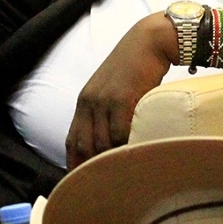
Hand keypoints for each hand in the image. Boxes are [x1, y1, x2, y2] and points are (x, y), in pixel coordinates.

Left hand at [65, 13, 175, 168]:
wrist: (150, 41)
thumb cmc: (137, 64)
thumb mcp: (114, 86)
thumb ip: (108, 108)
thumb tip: (114, 136)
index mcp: (85, 100)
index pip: (72, 139)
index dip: (74, 162)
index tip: (80, 180)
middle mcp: (89, 101)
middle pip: (85, 144)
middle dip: (91, 166)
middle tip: (104, 182)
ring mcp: (104, 100)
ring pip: (102, 141)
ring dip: (110, 159)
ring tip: (121, 173)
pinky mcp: (121, 99)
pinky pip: (120, 132)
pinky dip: (125, 146)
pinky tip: (134, 154)